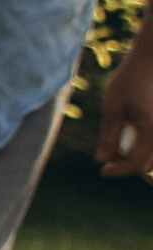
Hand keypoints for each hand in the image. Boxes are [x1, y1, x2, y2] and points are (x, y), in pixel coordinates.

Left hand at [95, 45, 152, 179]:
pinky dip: (145, 146)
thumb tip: (101, 160)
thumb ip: (108, 135)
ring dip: (137, 158)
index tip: (102, 170)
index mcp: (151, 130)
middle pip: (147, 164)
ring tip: (119, 148)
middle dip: (127, 166)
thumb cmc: (132, 77)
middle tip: (109, 159)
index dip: (118, 171)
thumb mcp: (113, 106)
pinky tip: (132, 136)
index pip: (135, 164)